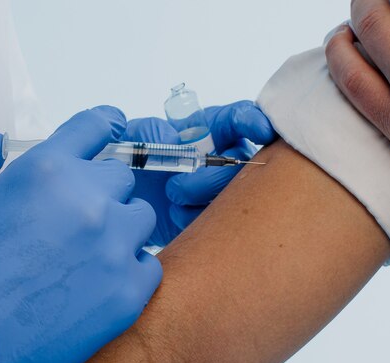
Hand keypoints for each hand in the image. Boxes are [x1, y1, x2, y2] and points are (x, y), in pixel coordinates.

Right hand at [0, 107, 161, 362]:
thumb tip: (2, 143)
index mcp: (47, 169)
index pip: (96, 125)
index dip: (106, 123)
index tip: (114, 127)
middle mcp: (89, 202)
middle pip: (121, 176)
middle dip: (99, 189)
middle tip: (74, 217)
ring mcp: (114, 249)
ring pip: (141, 218)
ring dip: (120, 227)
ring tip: (89, 252)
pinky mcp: (127, 294)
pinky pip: (149, 266)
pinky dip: (130, 269)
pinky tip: (100, 283)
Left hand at [123, 101, 275, 245]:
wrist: (128, 200)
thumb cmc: (138, 161)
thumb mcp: (134, 137)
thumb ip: (149, 129)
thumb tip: (171, 139)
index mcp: (211, 128)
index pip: (240, 117)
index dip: (254, 121)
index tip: (261, 130)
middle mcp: (224, 155)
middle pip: (241, 159)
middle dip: (212, 173)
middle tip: (177, 182)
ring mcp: (224, 186)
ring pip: (234, 190)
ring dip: (201, 193)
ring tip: (172, 195)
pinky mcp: (216, 214)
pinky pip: (219, 217)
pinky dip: (193, 215)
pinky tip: (175, 212)